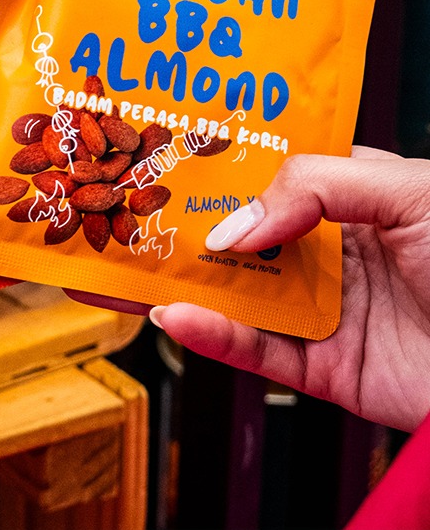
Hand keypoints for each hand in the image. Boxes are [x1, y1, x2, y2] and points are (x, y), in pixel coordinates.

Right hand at [143, 147, 429, 431]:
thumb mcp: (406, 193)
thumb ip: (315, 189)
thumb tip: (234, 223)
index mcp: (353, 197)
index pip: (270, 175)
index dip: (220, 170)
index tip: (167, 161)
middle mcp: (332, 251)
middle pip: (242, 238)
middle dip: (185, 229)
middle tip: (128, 219)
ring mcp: (326, 310)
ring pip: (239, 295)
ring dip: (184, 284)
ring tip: (131, 270)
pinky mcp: (325, 368)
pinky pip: (258, 352)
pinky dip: (215, 337)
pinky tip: (179, 317)